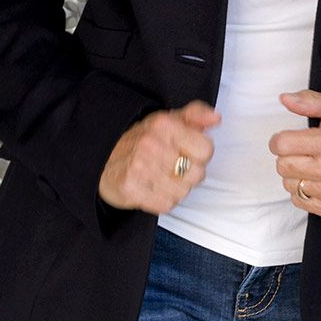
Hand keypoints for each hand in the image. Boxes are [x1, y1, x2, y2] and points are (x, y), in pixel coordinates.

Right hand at [98, 99, 220, 213]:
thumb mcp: (170, 120)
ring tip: (160, 177)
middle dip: (188, 173)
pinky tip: (151, 188)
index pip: (206, 149)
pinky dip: (162, 201)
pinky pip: (166, 205)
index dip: (199, 154)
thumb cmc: (144, 140)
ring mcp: (139, 166)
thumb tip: (216, 118)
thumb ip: (196, 115)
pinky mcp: (130, 188)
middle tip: (171, 166)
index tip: (185, 151)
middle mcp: (151, 143)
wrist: (104, 159)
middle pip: (197, 174)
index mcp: (164, 124)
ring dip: (175, 189)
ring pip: (183, 192)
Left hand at [268, 90, 320, 219]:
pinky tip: (317, 181)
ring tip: (313, 166)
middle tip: (304, 152)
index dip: (280, 140)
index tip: (289, 139)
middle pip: (282, 166)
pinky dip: (303, 191)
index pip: (281, 144)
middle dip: (288, 157)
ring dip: (296, 175)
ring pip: (289, 184)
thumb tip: (284, 99)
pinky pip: (299, 201)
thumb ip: (310, 101)